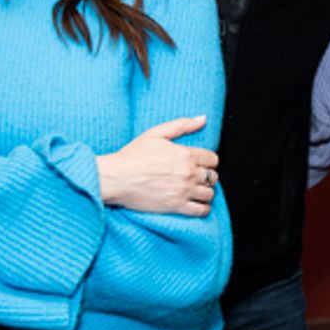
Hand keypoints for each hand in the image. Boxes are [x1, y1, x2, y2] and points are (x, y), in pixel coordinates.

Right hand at [96, 116, 219, 215]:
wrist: (116, 178)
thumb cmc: (133, 155)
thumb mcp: (156, 133)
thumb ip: (182, 125)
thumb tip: (203, 119)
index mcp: (185, 155)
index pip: (213, 159)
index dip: (209, 161)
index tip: (202, 163)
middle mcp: (188, 173)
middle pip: (213, 177)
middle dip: (208, 176)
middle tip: (199, 176)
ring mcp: (183, 191)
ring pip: (209, 194)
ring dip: (206, 192)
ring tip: (197, 190)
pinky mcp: (176, 206)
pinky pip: (201, 210)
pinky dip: (203, 208)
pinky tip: (198, 204)